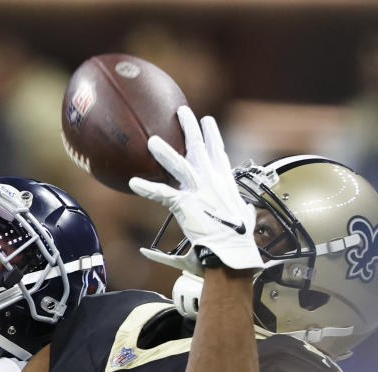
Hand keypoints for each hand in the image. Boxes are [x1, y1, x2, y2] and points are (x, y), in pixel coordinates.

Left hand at [129, 107, 262, 272]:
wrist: (233, 253)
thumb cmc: (237, 243)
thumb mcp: (241, 222)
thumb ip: (235, 216)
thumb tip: (243, 216)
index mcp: (226, 185)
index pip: (218, 154)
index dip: (212, 136)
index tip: (207, 121)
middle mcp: (214, 183)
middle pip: (200, 148)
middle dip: (190, 128)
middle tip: (182, 111)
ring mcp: (200, 192)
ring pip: (179, 165)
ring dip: (165, 152)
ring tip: (152, 140)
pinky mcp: (187, 205)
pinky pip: (162, 193)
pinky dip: (147, 188)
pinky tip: (134, 182)